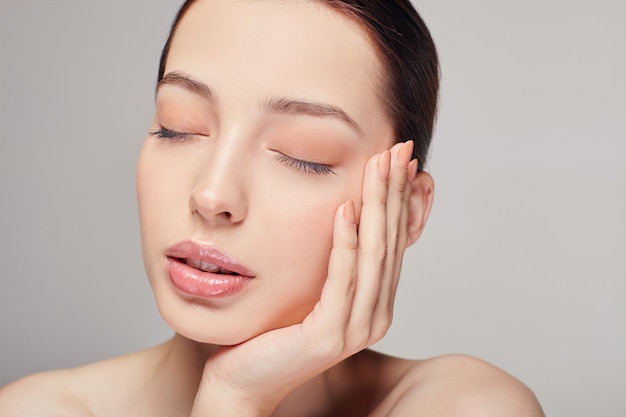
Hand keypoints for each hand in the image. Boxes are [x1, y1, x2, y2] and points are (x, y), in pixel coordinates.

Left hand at [191, 141, 418, 416]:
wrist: (241, 380)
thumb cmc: (272, 329)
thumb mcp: (311, 285)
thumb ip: (335, 258)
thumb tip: (346, 208)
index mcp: (374, 301)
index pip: (394, 239)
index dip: (400, 196)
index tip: (401, 157)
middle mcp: (375, 314)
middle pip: (390, 241)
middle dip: (394, 191)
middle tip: (399, 148)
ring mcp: (356, 328)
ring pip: (374, 255)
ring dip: (376, 206)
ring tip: (378, 165)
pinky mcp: (330, 336)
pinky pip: (342, 280)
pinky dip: (345, 242)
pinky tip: (344, 208)